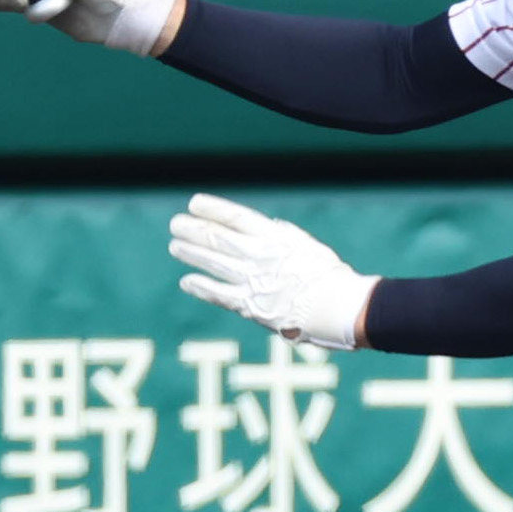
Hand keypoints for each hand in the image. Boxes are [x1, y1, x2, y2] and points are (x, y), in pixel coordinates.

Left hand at [169, 193, 373, 349]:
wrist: (338, 309)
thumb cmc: (329, 276)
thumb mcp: (309, 246)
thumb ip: (285, 235)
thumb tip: (270, 225)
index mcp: (275, 238)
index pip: (235, 217)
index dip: (212, 208)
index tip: (194, 202)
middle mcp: (259, 256)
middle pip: (217, 238)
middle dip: (193, 228)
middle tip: (176, 223)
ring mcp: (252, 281)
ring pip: (212, 263)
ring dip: (191, 253)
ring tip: (175, 246)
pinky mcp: (250, 307)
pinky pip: (218, 294)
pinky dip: (200, 286)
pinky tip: (186, 281)